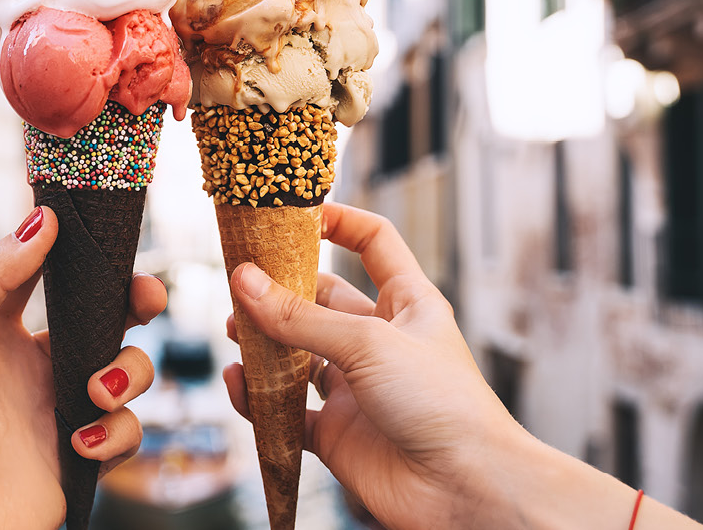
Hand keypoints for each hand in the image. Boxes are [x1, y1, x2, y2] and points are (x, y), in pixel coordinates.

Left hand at [0, 206, 165, 529]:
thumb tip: (40, 222)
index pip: (49, 273)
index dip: (83, 255)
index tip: (110, 239)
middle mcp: (35, 363)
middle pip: (106, 316)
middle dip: (137, 303)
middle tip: (147, 301)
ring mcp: (60, 408)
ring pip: (128, 371)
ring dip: (126, 374)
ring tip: (94, 394)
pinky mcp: (81, 455)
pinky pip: (126, 431)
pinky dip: (115, 433)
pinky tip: (79, 443)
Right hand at [223, 202, 702, 529]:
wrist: (468, 492)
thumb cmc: (443, 405)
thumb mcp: (368, 344)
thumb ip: (301, 317)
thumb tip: (244, 282)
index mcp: (407, 304)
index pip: (374, 243)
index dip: (339, 222)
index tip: (295, 211)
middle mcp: (381, 342)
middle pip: (321, 300)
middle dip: (280, 290)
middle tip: (239, 282)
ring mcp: (358, 388)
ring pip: (298, 355)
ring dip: (264, 343)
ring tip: (234, 333)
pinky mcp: (338, 434)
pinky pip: (288, 411)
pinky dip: (260, 399)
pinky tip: (240, 384)